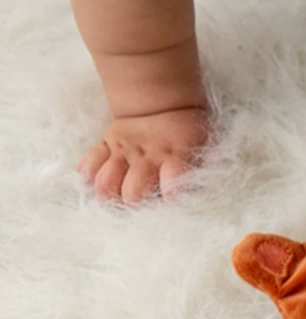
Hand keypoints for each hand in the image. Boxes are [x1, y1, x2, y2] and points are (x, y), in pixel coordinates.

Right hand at [78, 108, 208, 201]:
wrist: (165, 104)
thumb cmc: (188, 137)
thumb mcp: (203, 151)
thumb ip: (199, 175)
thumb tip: (198, 206)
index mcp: (176, 156)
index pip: (173, 187)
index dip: (172, 202)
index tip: (172, 211)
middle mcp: (148, 155)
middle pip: (133, 192)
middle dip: (136, 209)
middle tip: (142, 214)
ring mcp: (124, 149)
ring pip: (105, 183)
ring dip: (110, 198)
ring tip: (118, 203)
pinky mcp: (106, 143)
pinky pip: (88, 164)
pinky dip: (88, 178)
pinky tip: (99, 184)